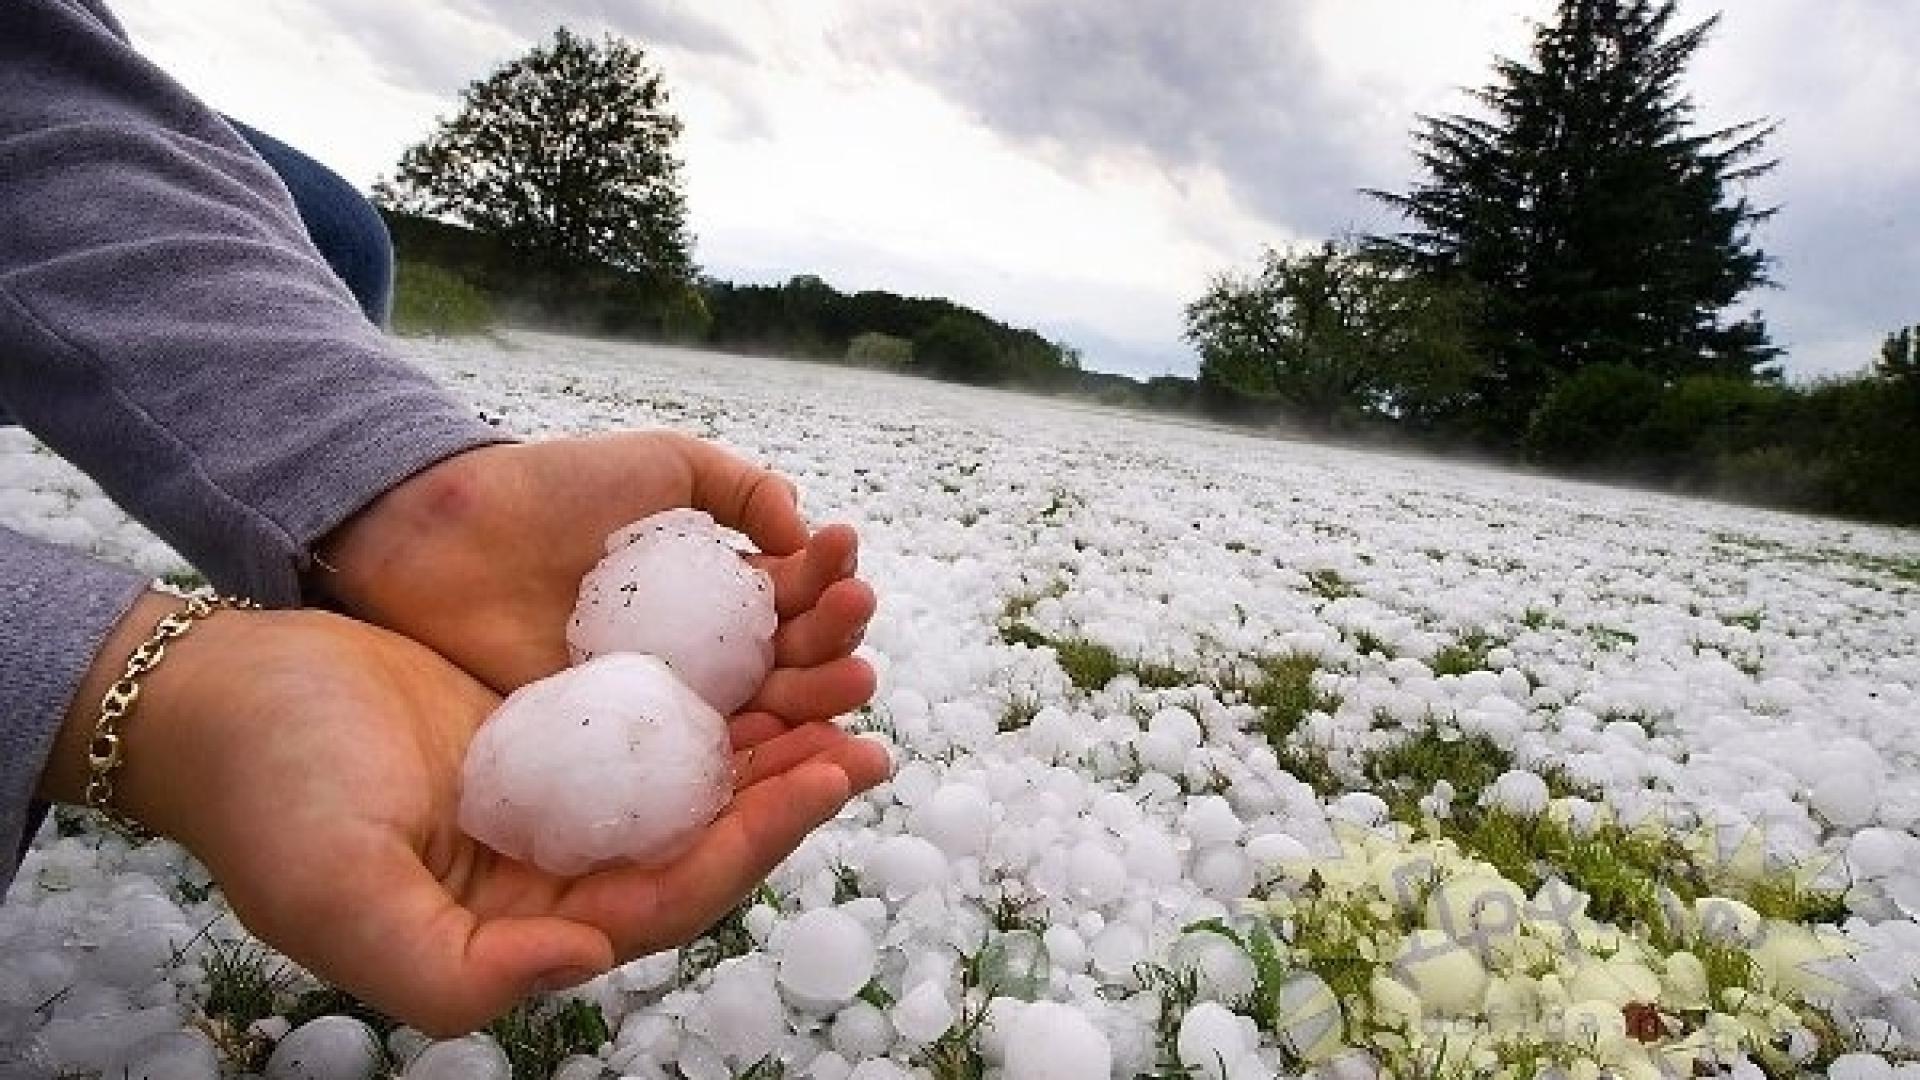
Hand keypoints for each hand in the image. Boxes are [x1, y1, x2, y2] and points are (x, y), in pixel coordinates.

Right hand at [41, 595, 890, 1034]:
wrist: (219, 697)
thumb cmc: (264, 795)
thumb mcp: (335, 892)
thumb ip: (451, 966)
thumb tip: (587, 961)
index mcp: (528, 922)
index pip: (673, 895)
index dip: (756, 843)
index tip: (828, 773)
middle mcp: (561, 868)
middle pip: (707, 836)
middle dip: (792, 788)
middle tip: (868, 730)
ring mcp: (564, 794)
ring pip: (695, 776)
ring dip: (772, 732)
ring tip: (844, 674)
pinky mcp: (557, 727)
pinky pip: (659, 713)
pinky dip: (717, 682)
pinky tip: (767, 639)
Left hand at [315, 433, 876, 721]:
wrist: (445, 537)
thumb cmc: (550, 491)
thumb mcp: (661, 465)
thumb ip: (741, 487)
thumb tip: (805, 530)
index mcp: (716, 589)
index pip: (794, 597)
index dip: (827, 580)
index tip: (842, 557)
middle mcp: (701, 653)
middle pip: (792, 661)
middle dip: (835, 643)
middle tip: (854, 625)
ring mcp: (665, 703)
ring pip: (761, 715)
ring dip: (818, 701)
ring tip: (852, 681)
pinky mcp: (622, 745)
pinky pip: (697, 761)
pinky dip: (753, 757)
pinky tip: (789, 740)